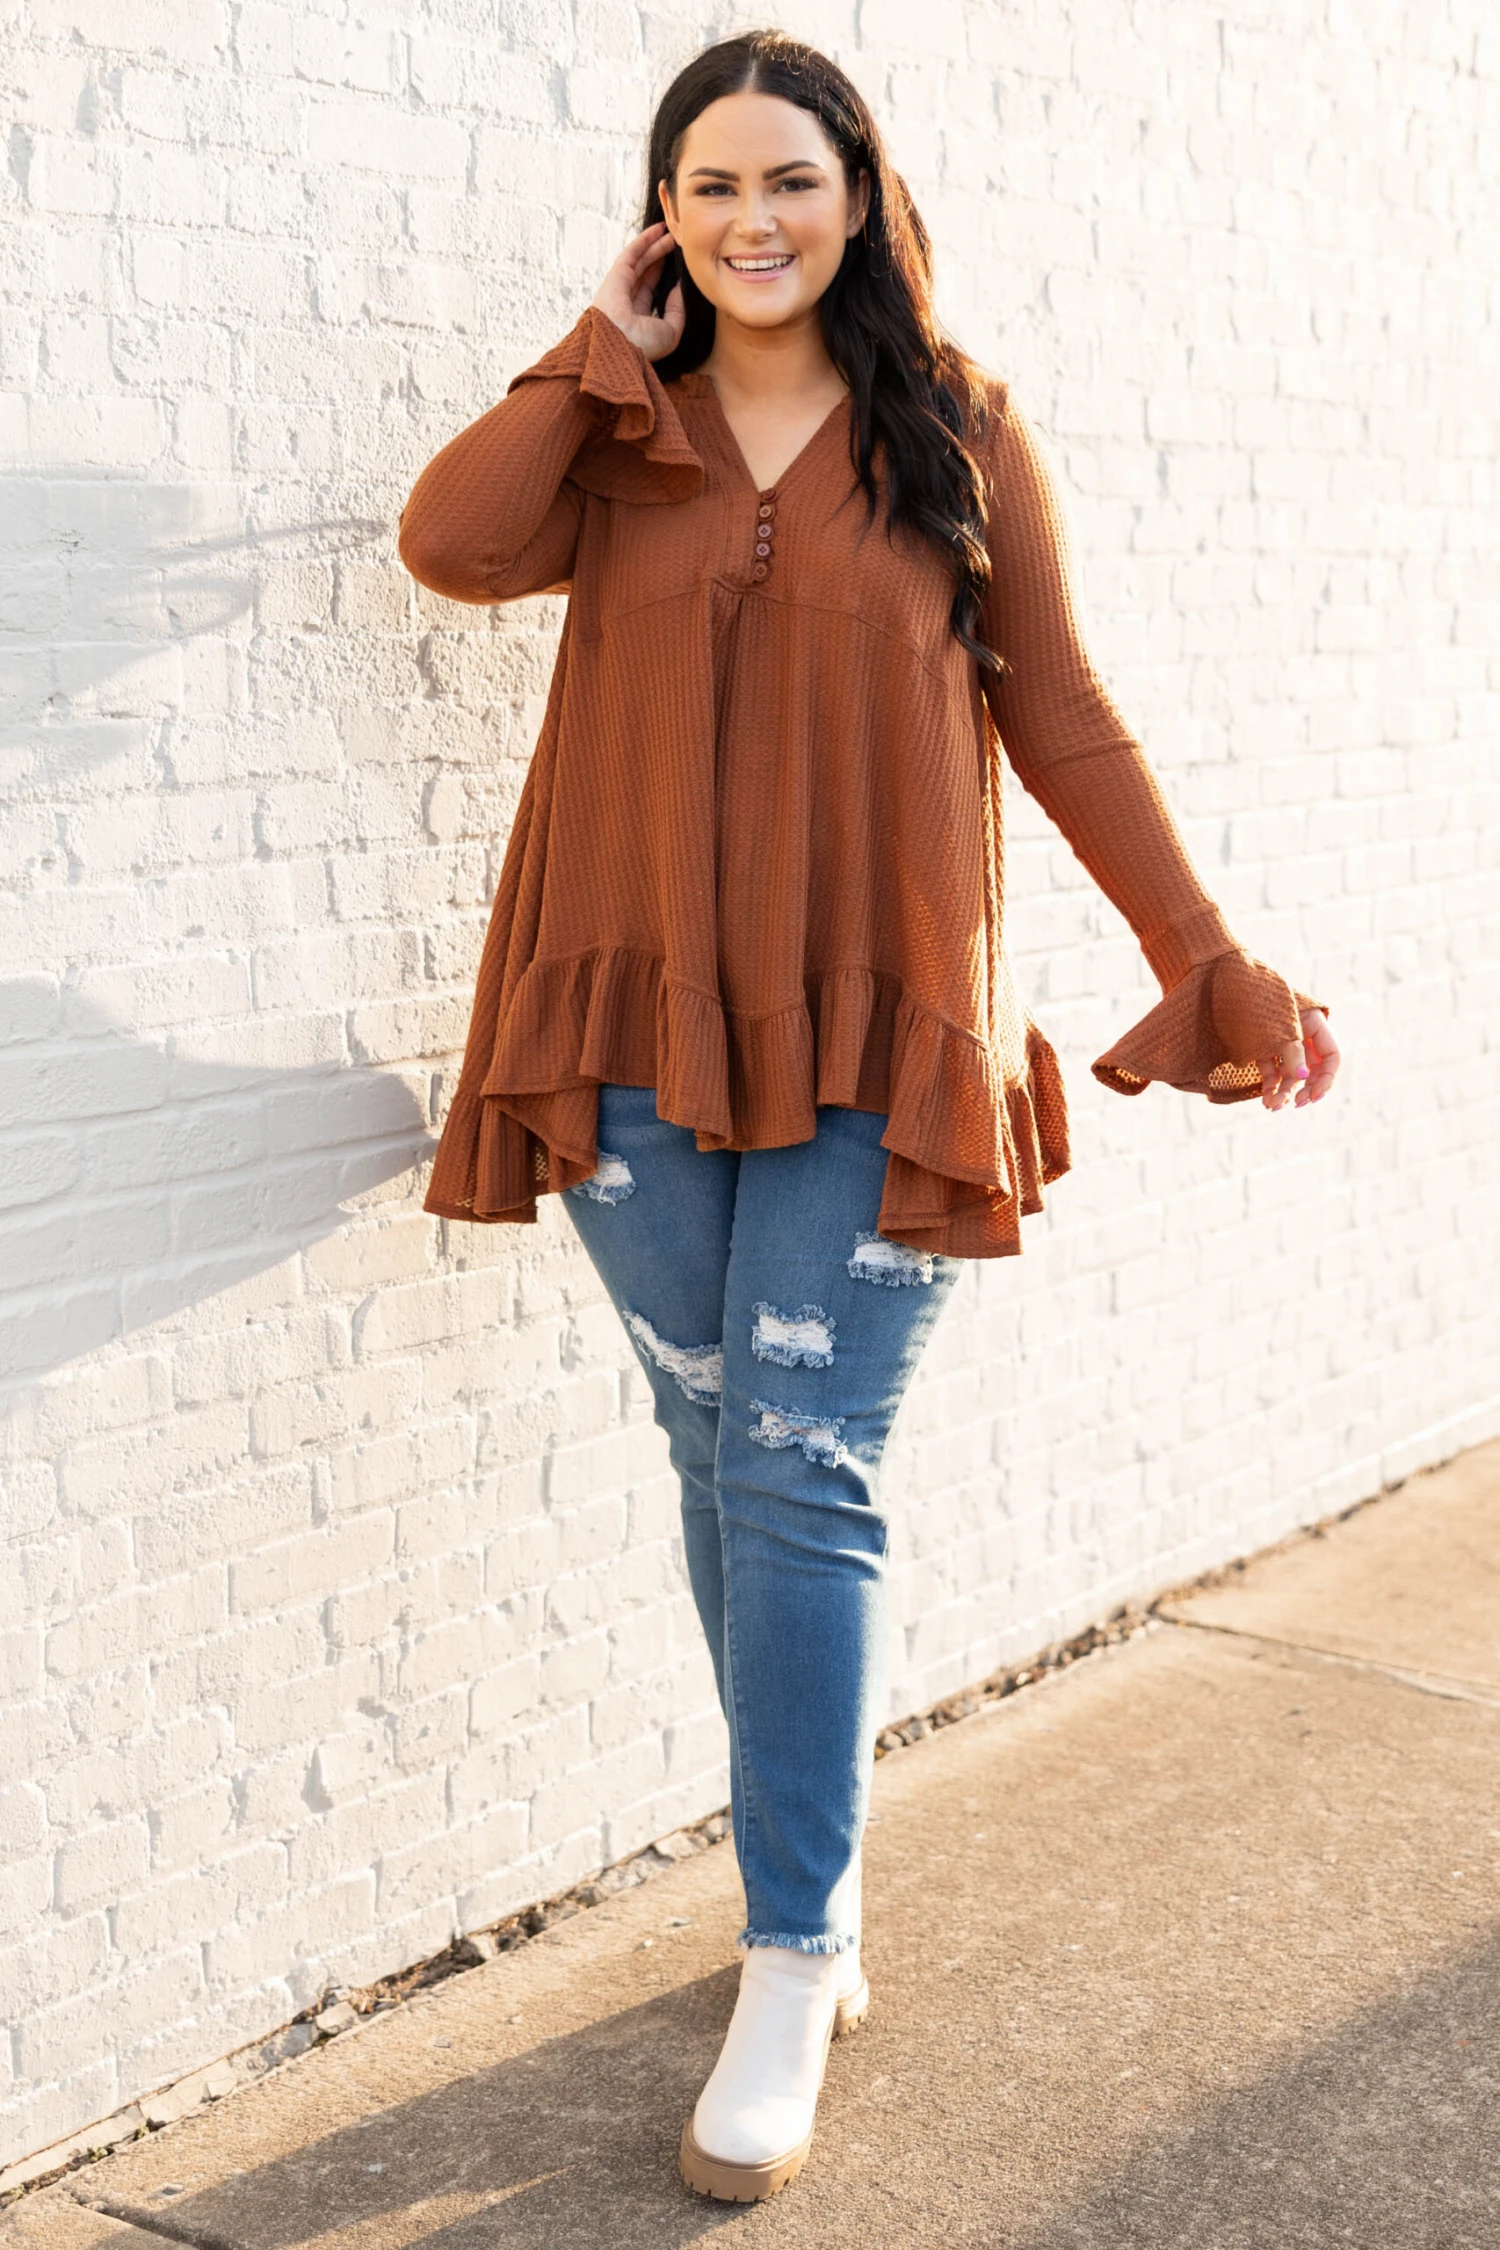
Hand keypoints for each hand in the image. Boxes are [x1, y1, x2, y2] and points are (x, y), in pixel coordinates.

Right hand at [591, 221, 685, 363]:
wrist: (620, 344)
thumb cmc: (644, 345)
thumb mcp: (670, 332)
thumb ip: (677, 310)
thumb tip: (680, 287)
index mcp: (637, 316)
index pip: (650, 289)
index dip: (664, 274)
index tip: (679, 264)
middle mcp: (627, 300)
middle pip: (646, 271)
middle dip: (660, 256)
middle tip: (677, 243)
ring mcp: (620, 286)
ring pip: (640, 260)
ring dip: (655, 245)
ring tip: (672, 232)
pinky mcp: (616, 275)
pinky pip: (632, 253)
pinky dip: (644, 240)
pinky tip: (658, 230)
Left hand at [1259, 1006, 1339, 1111]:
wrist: (1223, 991)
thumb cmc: (1256, 1002)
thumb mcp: (1279, 1027)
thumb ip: (1292, 1052)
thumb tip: (1302, 1076)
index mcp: (1314, 1022)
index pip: (1331, 1056)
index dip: (1326, 1078)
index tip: (1314, 1096)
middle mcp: (1301, 1034)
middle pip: (1312, 1068)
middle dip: (1305, 1088)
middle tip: (1297, 1103)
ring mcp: (1281, 1043)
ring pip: (1290, 1074)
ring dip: (1284, 1092)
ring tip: (1272, 1106)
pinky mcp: (1262, 1050)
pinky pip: (1272, 1072)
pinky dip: (1270, 1086)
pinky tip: (1266, 1100)